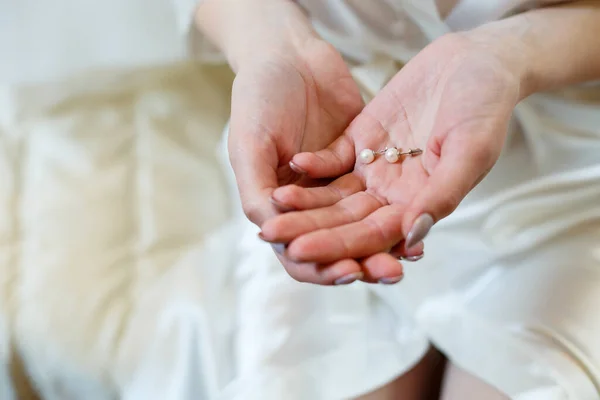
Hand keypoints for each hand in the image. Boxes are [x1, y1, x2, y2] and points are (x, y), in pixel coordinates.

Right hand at [230, 37, 407, 283]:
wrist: (289, 52)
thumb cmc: (258, 96)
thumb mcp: (249, 144)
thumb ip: (257, 191)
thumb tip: (273, 238)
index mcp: (275, 206)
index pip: (299, 253)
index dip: (323, 267)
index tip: (350, 269)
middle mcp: (306, 203)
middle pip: (337, 245)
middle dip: (364, 261)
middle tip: (391, 273)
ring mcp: (334, 184)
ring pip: (361, 223)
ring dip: (384, 242)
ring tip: (411, 254)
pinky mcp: (360, 163)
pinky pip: (379, 193)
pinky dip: (397, 207)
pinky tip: (417, 218)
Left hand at [259, 33, 522, 267]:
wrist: (476, 61)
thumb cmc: (486, 105)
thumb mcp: (471, 149)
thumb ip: (442, 194)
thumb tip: (411, 236)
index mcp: (421, 204)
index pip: (373, 235)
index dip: (337, 246)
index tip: (301, 252)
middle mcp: (394, 193)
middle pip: (345, 220)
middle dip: (308, 230)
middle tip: (270, 236)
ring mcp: (376, 167)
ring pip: (333, 194)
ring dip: (302, 202)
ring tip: (269, 207)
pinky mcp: (363, 139)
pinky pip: (333, 159)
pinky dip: (314, 164)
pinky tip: (293, 166)